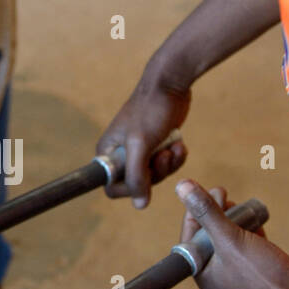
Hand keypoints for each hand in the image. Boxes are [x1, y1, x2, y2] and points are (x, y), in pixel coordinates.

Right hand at [97, 63, 190, 207]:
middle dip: (157, 172)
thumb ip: (137, 176)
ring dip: (169, 164)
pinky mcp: (157, 144)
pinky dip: (175, 156)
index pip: (113, 187)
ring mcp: (140, 150)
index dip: (131, 188)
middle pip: (139, 183)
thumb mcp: (141, 144)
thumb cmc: (151, 110)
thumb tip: (139, 205)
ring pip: (156, 174)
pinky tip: (179, 143)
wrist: (170, 83)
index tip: (146, 175)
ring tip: (174, 147)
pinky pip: (166, 163)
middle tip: (165, 155)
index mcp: (108, 153)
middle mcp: (121, 154)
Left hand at [177, 179, 288, 288]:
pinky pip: (246, 245)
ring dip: (235, 219)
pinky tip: (258, 223)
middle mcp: (216, 275)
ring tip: (244, 208)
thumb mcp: (230, 238)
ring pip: (229, 237)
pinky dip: (250, 231)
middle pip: (208, 235)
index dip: (197, 210)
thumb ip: (207, 211)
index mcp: (202, 273)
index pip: (189, 235)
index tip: (209, 191)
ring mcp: (237, 273)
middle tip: (224, 193)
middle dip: (216, 212)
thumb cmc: (263, 272)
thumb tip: (182, 186)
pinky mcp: (256, 269)